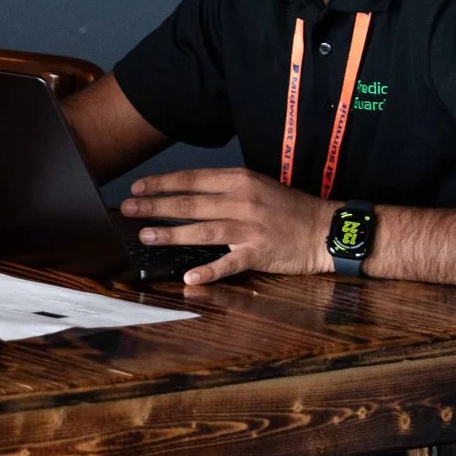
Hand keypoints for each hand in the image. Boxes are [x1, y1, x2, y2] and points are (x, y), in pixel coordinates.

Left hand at [121, 164, 333, 284]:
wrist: (326, 229)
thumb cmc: (289, 208)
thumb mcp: (258, 186)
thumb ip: (226, 189)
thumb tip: (189, 193)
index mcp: (240, 180)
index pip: (192, 179)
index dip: (162, 183)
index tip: (137, 187)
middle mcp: (242, 201)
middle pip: (191, 203)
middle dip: (155, 206)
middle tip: (128, 209)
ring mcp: (250, 228)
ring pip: (202, 230)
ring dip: (171, 234)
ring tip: (145, 236)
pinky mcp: (259, 253)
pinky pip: (229, 263)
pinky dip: (209, 270)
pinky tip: (189, 276)